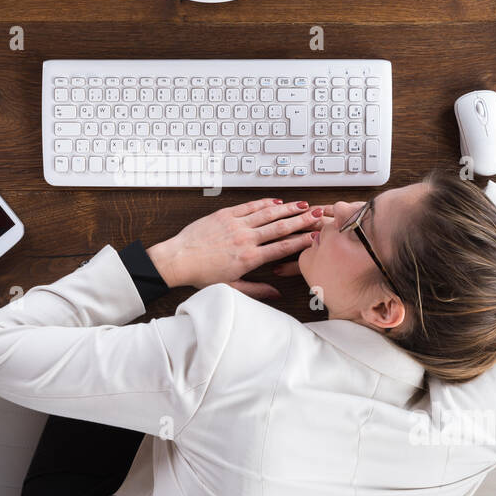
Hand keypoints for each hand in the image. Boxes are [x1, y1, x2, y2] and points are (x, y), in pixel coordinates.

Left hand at [147, 198, 321, 298]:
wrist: (178, 259)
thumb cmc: (202, 275)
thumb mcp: (231, 287)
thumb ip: (256, 290)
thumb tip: (276, 294)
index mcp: (249, 258)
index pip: (283, 247)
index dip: (302, 240)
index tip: (315, 235)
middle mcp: (245, 239)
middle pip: (280, 227)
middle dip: (302, 220)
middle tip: (317, 214)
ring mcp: (236, 224)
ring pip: (268, 213)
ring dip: (288, 208)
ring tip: (302, 204)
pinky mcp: (225, 214)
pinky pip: (250, 206)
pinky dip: (265, 203)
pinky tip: (276, 201)